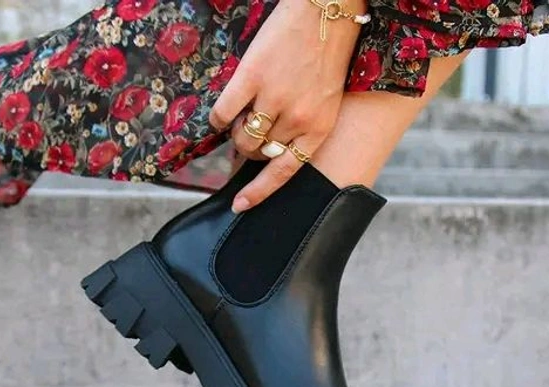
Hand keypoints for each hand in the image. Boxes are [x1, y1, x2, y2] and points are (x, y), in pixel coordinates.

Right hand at [209, 0, 366, 210]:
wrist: (329, 8)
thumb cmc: (327, 57)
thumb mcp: (325, 103)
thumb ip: (301, 130)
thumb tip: (265, 154)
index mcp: (318, 129)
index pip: (283, 173)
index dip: (259, 193)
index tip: (240, 206)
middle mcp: (297, 119)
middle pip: (258, 153)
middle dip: (249, 150)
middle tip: (248, 134)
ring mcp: (275, 97)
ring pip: (241, 136)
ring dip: (235, 133)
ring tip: (242, 117)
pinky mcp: (253, 75)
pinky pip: (224, 112)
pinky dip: (219, 118)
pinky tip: (223, 112)